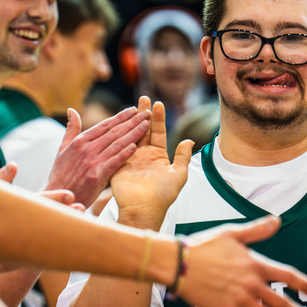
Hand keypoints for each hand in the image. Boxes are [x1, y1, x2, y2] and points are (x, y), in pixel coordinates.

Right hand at [43, 107, 149, 206]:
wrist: (56, 196)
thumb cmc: (61, 174)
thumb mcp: (62, 149)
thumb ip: (71, 130)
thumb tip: (73, 111)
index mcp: (80, 141)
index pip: (104, 125)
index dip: (120, 117)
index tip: (133, 110)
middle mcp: (87, 149)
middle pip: (114, 132)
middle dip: (132, 121)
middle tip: (147, 113)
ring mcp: (92, 162)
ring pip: (117, 144)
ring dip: (134, 133)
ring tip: (147, 125)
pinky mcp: (96, 176)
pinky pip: (114, 162)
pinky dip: (124, 154)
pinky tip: (136, 146)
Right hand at [111, 97, 192, 227]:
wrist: (145, 209)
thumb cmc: (163, 195)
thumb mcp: (178, 175)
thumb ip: (182, 157)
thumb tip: (189, 140)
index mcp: (157, 156)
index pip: (158, 133)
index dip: (158, 119)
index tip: (158, 104)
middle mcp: (143, 155)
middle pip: (143, 130)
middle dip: (143, 114)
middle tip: (143, 97)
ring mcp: (130, 158)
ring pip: (131, 134)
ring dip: (132, 120)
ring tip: (133, 104)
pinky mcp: (118, 164)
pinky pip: (119, 146)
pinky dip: (120, 134)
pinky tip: (120, 121)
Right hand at [179, 216, 306, 306]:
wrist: (179, 263)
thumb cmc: (203, 246)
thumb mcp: (232, 233)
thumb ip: (257, 231)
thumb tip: (276, 221)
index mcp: (255, 264)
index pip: (287, 276)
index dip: (302, 284)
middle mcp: (252, 283)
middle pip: (281, 301)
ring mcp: (240, 299)